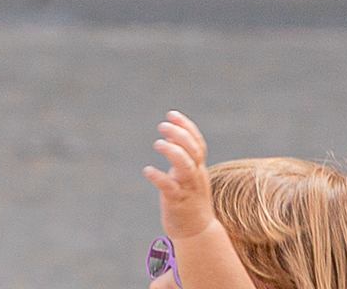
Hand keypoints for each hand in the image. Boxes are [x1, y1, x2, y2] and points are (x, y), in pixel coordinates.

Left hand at [143, 109, 215, 240]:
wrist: (198, 232)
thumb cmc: (190, 199)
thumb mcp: (190, 175)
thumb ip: (184, 157)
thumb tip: (173, 135)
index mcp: (199, 168)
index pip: (198, 143)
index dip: (186, 127)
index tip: (172, 114)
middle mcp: (196, 176)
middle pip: (194, 151)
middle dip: (180, 135)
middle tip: (162, 125)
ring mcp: (188, 189)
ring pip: (186, 167)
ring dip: (173, 152)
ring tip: (158, 143)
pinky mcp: (177, 202)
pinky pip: (170, 188)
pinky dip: (159, 177)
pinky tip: (147, 170)